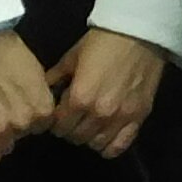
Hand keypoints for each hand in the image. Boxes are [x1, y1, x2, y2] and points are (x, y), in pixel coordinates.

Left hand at [51, 26, 168, 158]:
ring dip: (89, 137)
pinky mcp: (139, 118)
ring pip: (96, 144)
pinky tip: (105, 139)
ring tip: (89, 127)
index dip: (55, 122)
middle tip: (72, 119)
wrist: (139, 33)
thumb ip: (56, 77)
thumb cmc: (102, 42)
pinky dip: (110, 147)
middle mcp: (99, 113)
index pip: (59, 125)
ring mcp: (121, 118)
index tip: (57, 115)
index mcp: (80, 98)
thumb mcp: (72, 57)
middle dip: (70, 129)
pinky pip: (121, 145)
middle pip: (76, 137)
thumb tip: (42, 91)